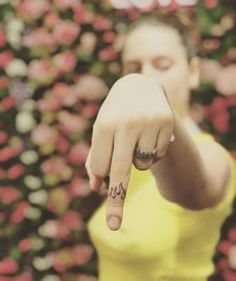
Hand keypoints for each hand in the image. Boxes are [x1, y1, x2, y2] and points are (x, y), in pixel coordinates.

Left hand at [85, 74, 173, 229]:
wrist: (139, 86)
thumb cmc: (115, 113)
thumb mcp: (101, 130)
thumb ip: (96, 158)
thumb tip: (96, 186)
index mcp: (105, 124)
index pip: (100, 163)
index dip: (100, 180)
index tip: (99, 200)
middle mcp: (128, 123)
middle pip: (121, 170)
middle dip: (116, 200)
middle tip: (114, 225)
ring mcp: (150, 123)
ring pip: (142, 164)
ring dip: (137, 160)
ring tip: (135, 139)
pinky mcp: (167, 123)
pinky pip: (157, 154)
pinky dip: (151, 151)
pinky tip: (147, 134)